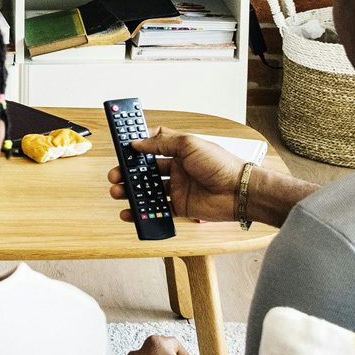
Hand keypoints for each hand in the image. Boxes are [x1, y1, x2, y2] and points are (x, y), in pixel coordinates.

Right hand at [106, 127, 244, 222]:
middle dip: (129, 172)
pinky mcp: (181, 206)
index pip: (153, 145)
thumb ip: (162, 143)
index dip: (138, 145)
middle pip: (146, 170)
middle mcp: (178, 168)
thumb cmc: (220, 164)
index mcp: (180, 150)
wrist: (239, 191)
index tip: (122, 146)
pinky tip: (130, 212)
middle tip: (115, 175)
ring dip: (132, 191)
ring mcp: (179, 188)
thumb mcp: (189, 144)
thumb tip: (138, 142)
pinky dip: (143, 212)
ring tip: (118, 192)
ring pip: (149, 190)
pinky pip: (158, 209)